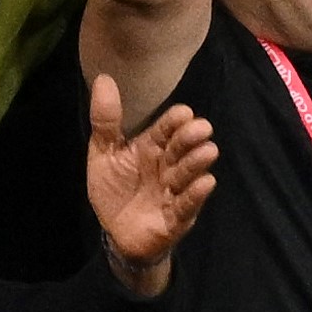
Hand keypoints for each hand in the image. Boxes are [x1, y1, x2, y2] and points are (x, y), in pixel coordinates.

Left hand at [80, 70, 220, 279]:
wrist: (116, 233)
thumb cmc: (115, 189)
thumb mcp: (104, 153)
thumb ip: (105, 121)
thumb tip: (103, 78)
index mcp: (151, 147)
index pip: (166, 130)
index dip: (174, 122)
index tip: (183, 113)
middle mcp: (167, 166)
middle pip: (181, 149)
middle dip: (190, 139)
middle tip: (201, 128)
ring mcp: (174, 191)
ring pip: (187, 174)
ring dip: (197, 163)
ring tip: (208, 151)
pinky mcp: (176, 217)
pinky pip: (187, 205)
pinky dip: (196, 195)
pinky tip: (205, 183)